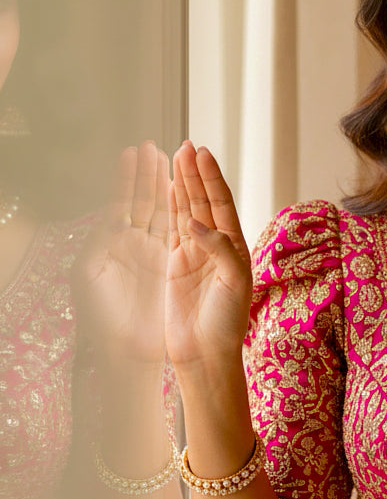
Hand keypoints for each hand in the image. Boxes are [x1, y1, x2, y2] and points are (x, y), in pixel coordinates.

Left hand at [73, 140, 169, 366]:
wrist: (126, 351)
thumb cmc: (102, 317)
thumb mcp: (89, 273)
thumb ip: (100, 238)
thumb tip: (112, 214)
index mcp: (110, 242)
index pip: (122, 201)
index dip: (128, 177)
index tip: (133, 152)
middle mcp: (133, 245)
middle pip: (144, 200)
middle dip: (149, 173)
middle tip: (153, 146)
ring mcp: (155, 254)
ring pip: (163, 211)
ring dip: (166, 185)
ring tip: (170, 158)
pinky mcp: (175, 266)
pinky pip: (180, 232)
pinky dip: (182, 211)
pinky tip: (185, 194)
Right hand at [166, 141, 252, 367]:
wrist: (206, 353)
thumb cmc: (226, 322)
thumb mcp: (234, 283)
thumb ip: (219, 250)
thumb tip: (196, 223)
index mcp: (235, 247)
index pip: (222, 204)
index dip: (212, 179)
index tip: (203, 154)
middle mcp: (217, 247)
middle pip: (204, 201)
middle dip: (196, 174)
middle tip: (186, 145)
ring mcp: (195, 254)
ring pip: (187, 210)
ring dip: (182, 184)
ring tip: (175, 157)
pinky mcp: (176, 265)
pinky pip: (172, 229)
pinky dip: (170, 207)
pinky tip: (168, 189)